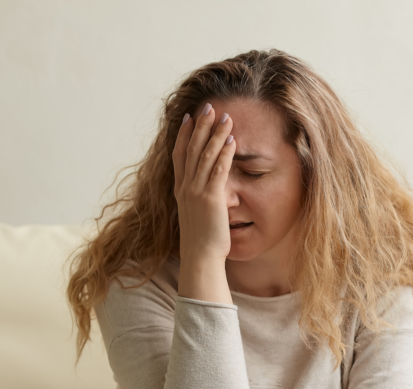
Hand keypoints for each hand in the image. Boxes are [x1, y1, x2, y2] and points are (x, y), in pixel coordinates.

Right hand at [172, 102, 236, 263]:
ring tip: (225, 117)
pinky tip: (232, 140)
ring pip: (205, 156)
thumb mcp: (195, 215)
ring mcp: (197, 192)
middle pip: (192, 149)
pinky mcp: (211, 199)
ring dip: (215, 134)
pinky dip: (225, 154)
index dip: (184, 134)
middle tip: (208, 106)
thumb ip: (198, 199)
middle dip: (201, 126)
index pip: (180, 155)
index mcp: (181, 190)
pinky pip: (218, 171)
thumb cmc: (201, 241)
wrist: (200, 257)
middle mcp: (186, 187)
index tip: (189, 117)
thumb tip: (206, 192)